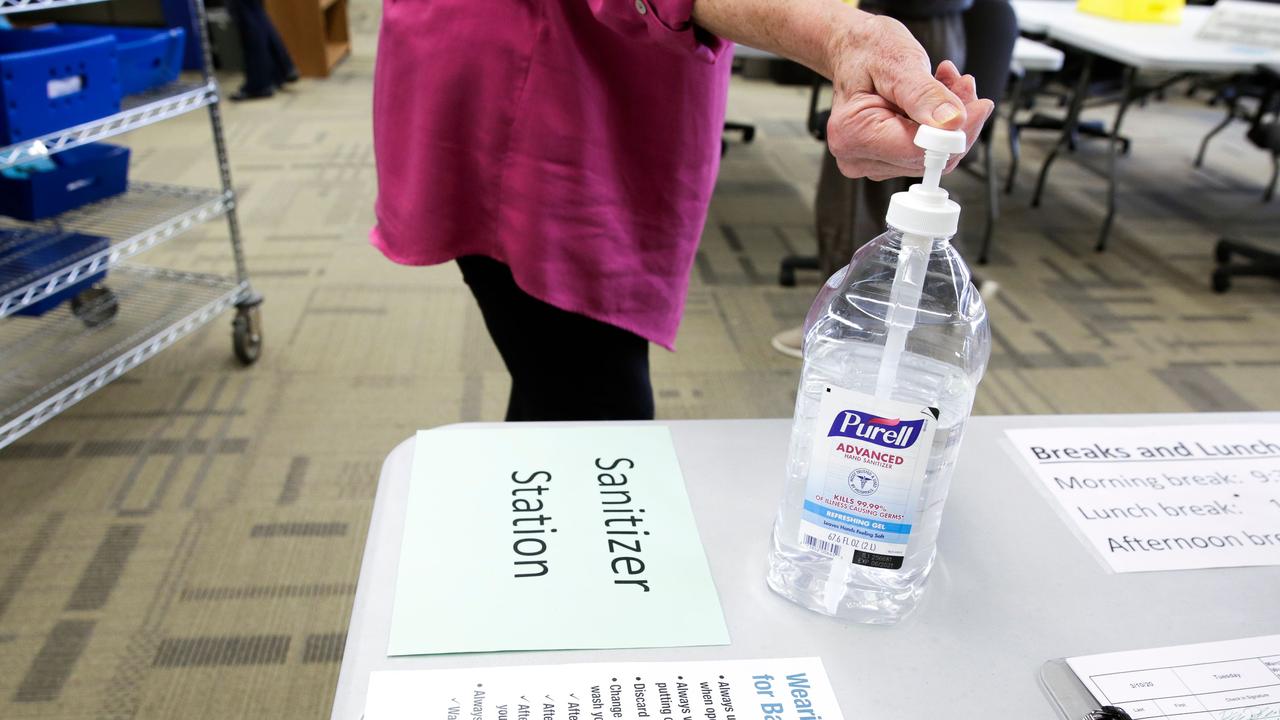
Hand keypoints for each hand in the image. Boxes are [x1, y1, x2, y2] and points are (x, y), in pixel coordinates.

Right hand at [824, 14, 993, 180]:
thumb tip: (952, 123)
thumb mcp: (898, 63)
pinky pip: (924, 151)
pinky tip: (940, 96)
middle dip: (955, 124)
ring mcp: (870, 161)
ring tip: (950, 82)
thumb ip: (925, 95)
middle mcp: (856, 155)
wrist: (853, 50)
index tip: (978, 107)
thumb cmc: (866, 51)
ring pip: (930, 156)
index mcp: (851, 133)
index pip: (915, 151)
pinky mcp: (883, 160)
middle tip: (964, 85)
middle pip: (925, 159)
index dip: (954, 134)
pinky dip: (940, 124)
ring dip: (950, 121)